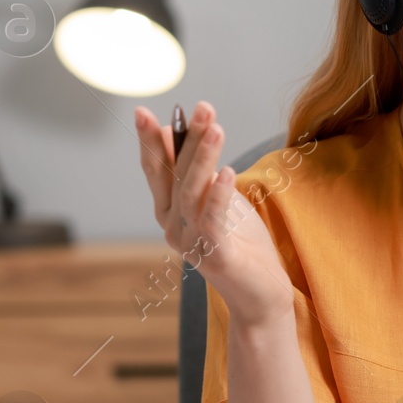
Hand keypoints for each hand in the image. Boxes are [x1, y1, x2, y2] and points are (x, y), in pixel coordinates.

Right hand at [133, 101, 292, 327]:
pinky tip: (227, 172)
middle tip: (202, 108)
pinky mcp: (216, 255)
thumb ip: (202, 174)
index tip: (143, 112)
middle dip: (187, 139)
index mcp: (170, 211)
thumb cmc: (241, 243)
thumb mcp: (219, 200)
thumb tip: (192, 134)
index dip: (150, 141)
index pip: (156, 170)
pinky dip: (219, 195)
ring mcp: (191, 243)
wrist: (259, 294)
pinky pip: (213, 220)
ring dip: (203, 158)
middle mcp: (173, 226)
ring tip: (215, 128)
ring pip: (193, 192)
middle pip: (175, 175)